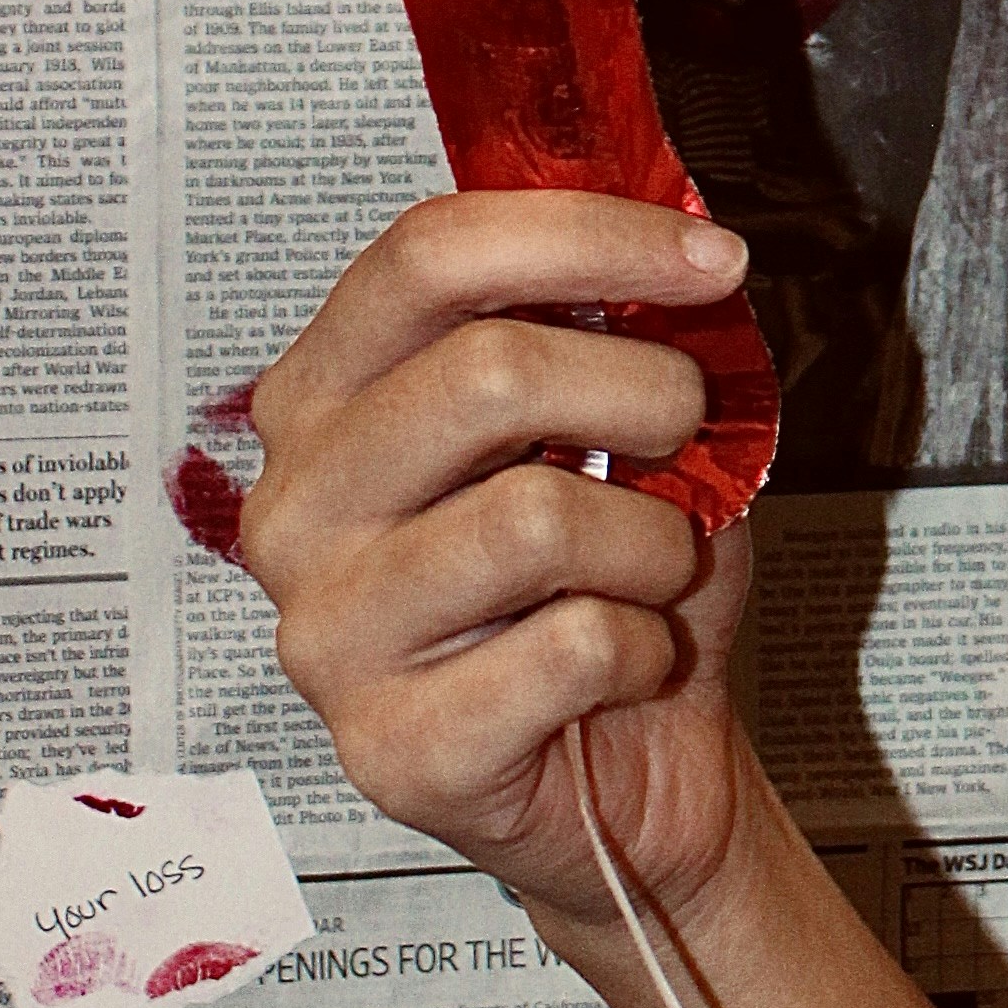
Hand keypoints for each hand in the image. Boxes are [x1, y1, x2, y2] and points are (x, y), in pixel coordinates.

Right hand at [241, 196, 758, 942]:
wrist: (632, 771)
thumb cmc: (614, 585)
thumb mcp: (626, 432)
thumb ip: (627, 333)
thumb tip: (682, 250)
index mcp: (328, 398)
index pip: (425, 256)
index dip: (584, 236)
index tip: (710, 258)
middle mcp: (297, 508)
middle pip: (482, 372)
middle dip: (640, 389)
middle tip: (685, 428)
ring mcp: (326, 635)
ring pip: (535, 518)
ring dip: (651, 539)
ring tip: (652, 571)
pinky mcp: (392, 749)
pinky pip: (573, 648)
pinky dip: (646, 648)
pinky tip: (623, 666)